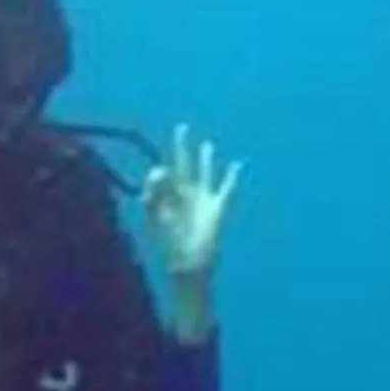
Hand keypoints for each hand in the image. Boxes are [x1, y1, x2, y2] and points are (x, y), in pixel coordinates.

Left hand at [140, 123, 239, 280]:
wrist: (188, 263)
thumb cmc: (168, 243)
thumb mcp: (155, 216)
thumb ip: (153, 193)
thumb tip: (158, 168)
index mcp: (166, 195)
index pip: (163, 173)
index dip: (160, 172)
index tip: (160, 175)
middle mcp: (184, 193)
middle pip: (183, 163)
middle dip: (181, 146)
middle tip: (181, 127)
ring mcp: (201, 199)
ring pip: (204, 172)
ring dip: (205, 158)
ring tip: (206, 145)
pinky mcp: (217, 207)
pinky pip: (226, 188)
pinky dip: (231, 177)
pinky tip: (236, 165)